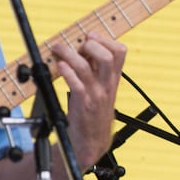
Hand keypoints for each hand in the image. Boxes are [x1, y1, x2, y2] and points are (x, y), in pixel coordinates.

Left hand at [47, 31, 128, 166]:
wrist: (92, 143)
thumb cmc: (94, 116)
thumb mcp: (103, 91)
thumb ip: (97, 72)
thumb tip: (84, 49)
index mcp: (113, 80)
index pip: (121, 52)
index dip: (106, 39)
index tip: (90, 36)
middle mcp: (106, 86)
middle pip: (107, 56)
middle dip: (91, 44)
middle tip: (78, 44)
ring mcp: (96, 95)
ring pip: (86, 67)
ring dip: (69, 53)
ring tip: (58, 49)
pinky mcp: (83, 105)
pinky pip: (76, 84)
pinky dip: (66, 72)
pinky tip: (60, 66)